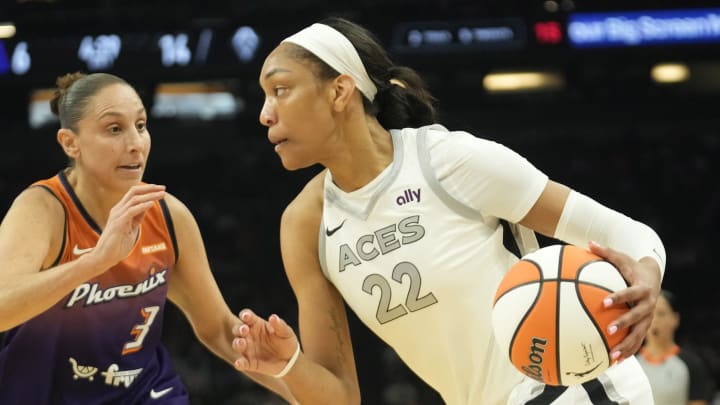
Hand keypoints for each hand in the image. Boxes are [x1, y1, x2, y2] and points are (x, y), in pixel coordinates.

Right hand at [87, 184, 165, 271]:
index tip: (161, 189)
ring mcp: (117, 216)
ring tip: (162, 194)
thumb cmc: (117, 244)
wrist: (104, 257)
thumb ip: (137, 217)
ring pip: (134, 200)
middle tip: (164, 188)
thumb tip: (147, 206)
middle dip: (150, 188)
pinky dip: (142, 206)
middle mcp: (118, 210)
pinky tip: (151, 204)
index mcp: (121, 210)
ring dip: (150, 196)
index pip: (134, 193)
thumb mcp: (131, 227)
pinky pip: (131, 211)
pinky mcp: (117, 224)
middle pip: (134, 192)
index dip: (148, 189)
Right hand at [232, 309, 299, 376]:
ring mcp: (248, 349)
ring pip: (237, 345)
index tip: (246, 316)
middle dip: (239, 329)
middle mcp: (249, 335)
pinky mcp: (249, 363)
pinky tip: (239, 363)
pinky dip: (239, 363)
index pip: (247, 316)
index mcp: (256, 324)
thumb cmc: (286, 340)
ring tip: (242, 343)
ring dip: (237, 344)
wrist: (290, 359)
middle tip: (244, 329)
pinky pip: (242, 363)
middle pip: (238, 329)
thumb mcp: (285, 332)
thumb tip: (273, 317)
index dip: (245, 315)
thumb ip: (279, 325)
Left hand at [589, 241, 660, 362]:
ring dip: (627, 346)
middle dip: (625, 324)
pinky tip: (613, 362)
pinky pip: (637, 341)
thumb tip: (588, 242)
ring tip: (612, 357)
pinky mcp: (645, 326)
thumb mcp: (621, 258)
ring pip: (639, 335)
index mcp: (642, 288)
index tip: (604, 302)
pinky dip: (627, 352)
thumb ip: (605, 252)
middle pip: (638, 317)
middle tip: (609, 330)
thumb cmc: (631, 266)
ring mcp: (648, 318)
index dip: (619, 297)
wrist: (653, 276)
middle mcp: (648, 305)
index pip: (630, 293)